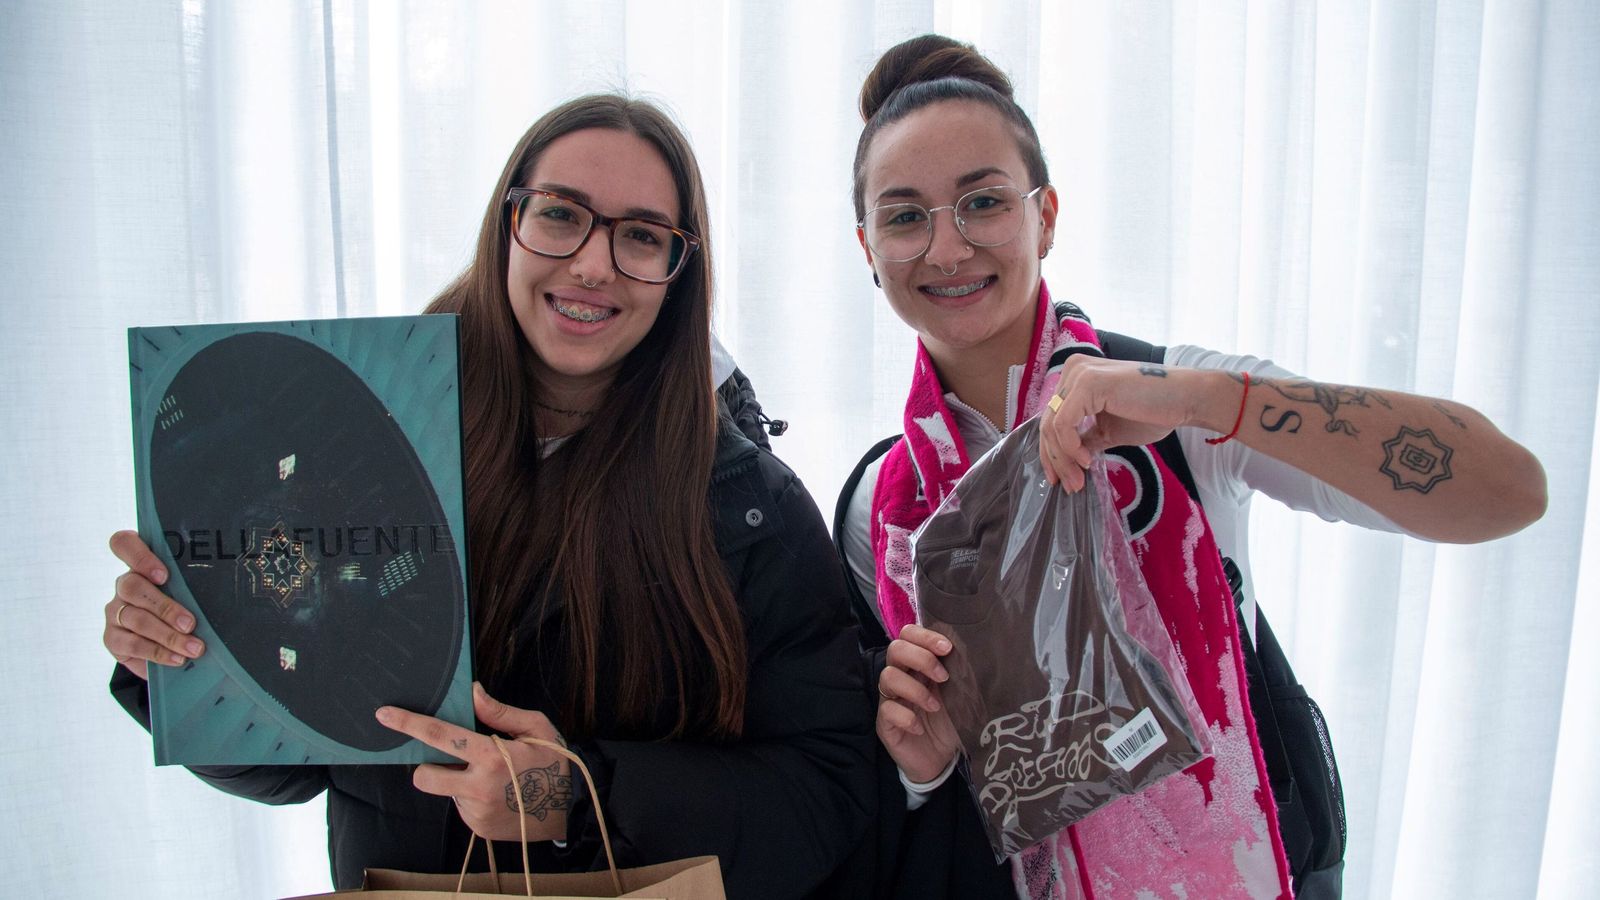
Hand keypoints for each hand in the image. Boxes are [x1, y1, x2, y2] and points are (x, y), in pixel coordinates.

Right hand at [104, 530, 204, 679]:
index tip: (164, 574)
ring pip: (134, 617)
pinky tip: (177, 658)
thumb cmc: (187, 608)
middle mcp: (124, 585)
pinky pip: (131, 644)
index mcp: (141, 565)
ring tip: (194, 648)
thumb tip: (234, 588)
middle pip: (132, 586)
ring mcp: (115, 611)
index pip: (124, 544)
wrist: (168, 645)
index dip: (139, 556)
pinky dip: (157, 652)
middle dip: (165, 606)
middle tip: (191, 623)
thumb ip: (198, 585)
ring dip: (167, 635)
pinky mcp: (112, 638)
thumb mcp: (193, 593)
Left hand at [377, 683, 572, 841]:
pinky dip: (471, 799)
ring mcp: (476, 811)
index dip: (409, 724)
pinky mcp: (477, 829)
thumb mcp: (536, 729)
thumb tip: (472, 692)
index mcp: (492, 756)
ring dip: (457, 783)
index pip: (440, 737)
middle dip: (428, 767)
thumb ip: (500, 712)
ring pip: (446, 792)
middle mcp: (478, 787)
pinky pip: (461, 808)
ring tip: (489, 780)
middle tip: (450, 761)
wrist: (570, 810)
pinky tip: (495, 796)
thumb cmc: (554, 763)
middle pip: (424, 776)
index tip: (384, 715)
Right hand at [877, 624, 961, 784]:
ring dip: (915, 689)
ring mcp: (890, 699)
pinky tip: (920, 727)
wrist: (942, 761)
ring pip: (888, 677)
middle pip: (895, 649)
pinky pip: (887, 710)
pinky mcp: (884, 723)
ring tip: (935, 706)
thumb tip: (974, 651)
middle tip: (943, 677)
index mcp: (918, 665)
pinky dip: (906, 717)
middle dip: (921, 658)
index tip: (947, 648)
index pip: (909, 635)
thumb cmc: (951, 723)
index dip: (924, 636)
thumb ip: (962, 673)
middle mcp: (902, 677)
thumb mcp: (962, 696)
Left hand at [1039, 356, 1237, 490]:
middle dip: (1055, 460)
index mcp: (1076, 377)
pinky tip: (1088, 461)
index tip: (1061, 480)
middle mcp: (1073, 369)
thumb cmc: (1154, 412)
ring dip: (1064, 459)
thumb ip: (1085, 439)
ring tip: (1080, 479)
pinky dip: (1071, 447)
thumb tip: (1065, 461)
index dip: (1051, 453)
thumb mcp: (1109, 431)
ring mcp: (1079, 373)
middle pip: (1046, 423)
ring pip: (1052, 425)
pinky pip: (1064, 423)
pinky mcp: (1088, 382)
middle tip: (1070, 486)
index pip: (1051, 418)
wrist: (1186, 399)